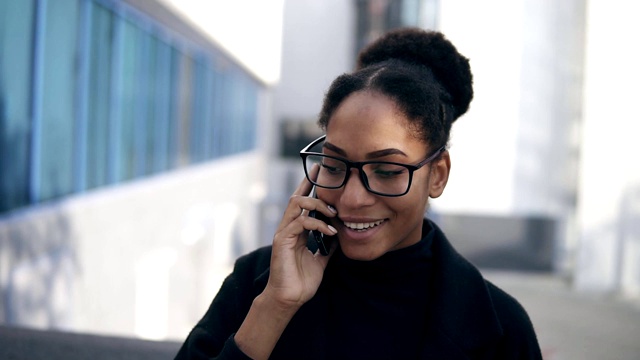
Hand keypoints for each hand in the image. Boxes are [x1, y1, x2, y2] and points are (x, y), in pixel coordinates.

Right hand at [263, 172, 337, 309]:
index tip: (319, 170)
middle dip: (310, 185)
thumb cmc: (302, 281)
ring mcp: (284, 233)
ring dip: (317, 205)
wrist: (290, 298)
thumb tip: (339, 234)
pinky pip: (300, 223)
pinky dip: (317, 224)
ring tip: (333, 214)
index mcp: (296, 230)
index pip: (302, 202)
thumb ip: (327, 244)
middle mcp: (288, 228)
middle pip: (297, 197)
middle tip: (330, 184)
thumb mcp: (321, 259)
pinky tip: (329, 231)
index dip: (309, 185)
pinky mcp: (282, 241)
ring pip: (296, 205)